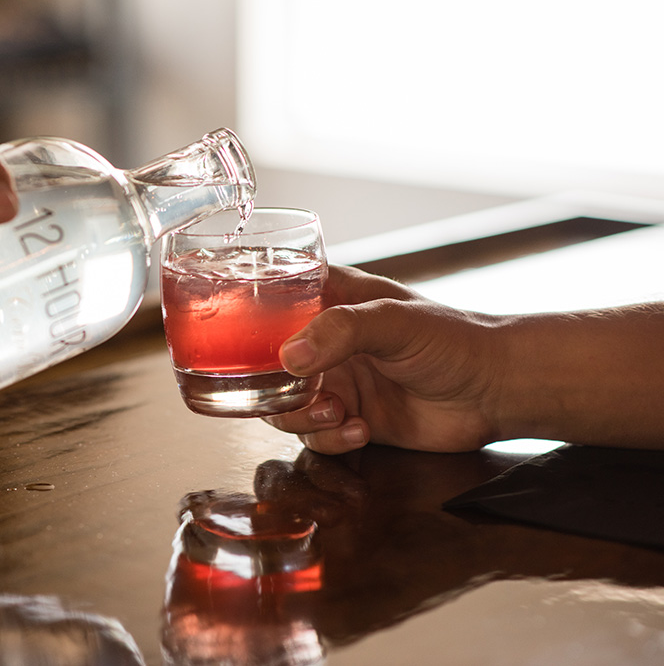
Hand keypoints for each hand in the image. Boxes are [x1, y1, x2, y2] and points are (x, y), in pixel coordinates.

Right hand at [263, 265, 502, 454]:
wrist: (495, 392)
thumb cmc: (453, 339)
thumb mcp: (393, 322)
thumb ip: (340, 332)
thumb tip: (290, 358)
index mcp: (331, 300)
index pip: (273, 297)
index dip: (251, 315)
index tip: (241, 335)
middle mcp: (326, 341)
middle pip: (266, 363)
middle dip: (271, 384)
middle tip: (295, 390)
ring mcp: (336, 382)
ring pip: (284, 406)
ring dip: (301, 416)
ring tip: (336, 413)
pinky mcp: (350, 420)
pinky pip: (316, 436)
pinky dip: (331, 439)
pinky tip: (361, 430)